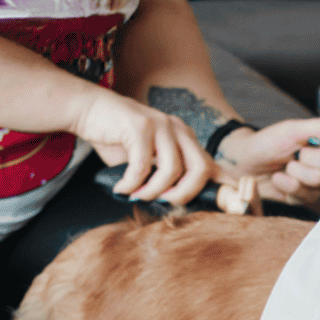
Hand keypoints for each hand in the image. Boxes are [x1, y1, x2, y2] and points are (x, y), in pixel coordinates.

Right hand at [71, 86, 215, 204]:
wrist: (89, 110)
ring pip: (172, 170)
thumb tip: (180, 206)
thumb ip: (165, 177)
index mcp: (185, 139)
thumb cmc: (119, 141)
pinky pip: (142, 166)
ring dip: (154, 191)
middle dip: (185, 194)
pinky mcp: (140, 126)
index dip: (224, 188)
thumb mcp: (148, 160)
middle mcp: (178, 130)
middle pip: (201, 169)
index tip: (231, 209)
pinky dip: (131, 184)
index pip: (212, 165)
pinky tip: (122, 188)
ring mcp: (161, 125)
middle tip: (165, 203)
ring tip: (137, 195)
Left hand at [216, 118, 319, 199]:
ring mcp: (317, 182)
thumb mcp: (292, 129)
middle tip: (297, 152)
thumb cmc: (266, 143)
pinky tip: (278, 177)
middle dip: (313, 157)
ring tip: (285, 165)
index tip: (319, 139)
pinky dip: (286, 184)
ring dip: (297, 171)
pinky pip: (305, 194)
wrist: (243, 163)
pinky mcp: (304, 197)